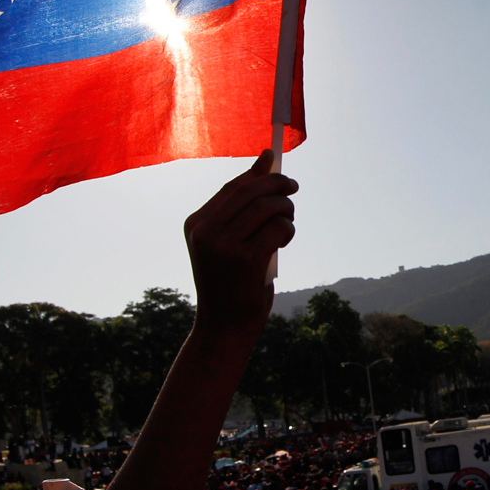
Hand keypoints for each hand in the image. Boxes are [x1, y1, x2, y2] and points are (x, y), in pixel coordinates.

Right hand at [185, 150, 297, 343]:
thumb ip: (243, 209)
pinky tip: (286, 236)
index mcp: (195, 225)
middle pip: (248, 192)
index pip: (231, 188)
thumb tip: (267, 162)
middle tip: (293, 188)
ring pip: (265, 208)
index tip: (276, 164)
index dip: (256, 174)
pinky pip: (276, 229)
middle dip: (276, 185)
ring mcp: (223, 246)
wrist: (224, 327)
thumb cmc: (231, 282)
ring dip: (285, 209)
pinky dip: (287, 228)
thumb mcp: (230, 242)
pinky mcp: (245, 260)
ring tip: (289, 220)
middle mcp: (205, 232)